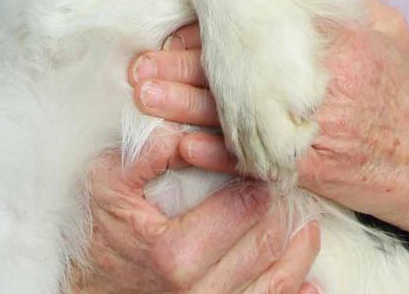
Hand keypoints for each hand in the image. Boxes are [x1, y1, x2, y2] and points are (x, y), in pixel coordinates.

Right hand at [72, 125, 320, 292]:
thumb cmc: (95, 239)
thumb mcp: (105, 188)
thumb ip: (140, 158)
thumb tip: (175, 131)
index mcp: (177, 253)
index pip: (244, 206)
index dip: (261, 178)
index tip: (269, 160)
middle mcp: (199, 292)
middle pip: (265, 241)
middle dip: (282, 210)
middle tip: (291, 187)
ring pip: (276, 282)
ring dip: (298, 252)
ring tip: (308, 227)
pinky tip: (313, 285)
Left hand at [130, 0, 408, 243]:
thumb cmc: (407, 89)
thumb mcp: (387, 26)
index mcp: (341, 41)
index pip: (266, 26)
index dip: (219, 28)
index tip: (183, 27)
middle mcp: (322, 84)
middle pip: (241, 70)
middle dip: (185, 67)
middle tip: (142, 64)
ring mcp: (313, 129)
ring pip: (238, 113)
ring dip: (186, 107)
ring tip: (146, 96)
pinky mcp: (309, 169)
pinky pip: (253, 159)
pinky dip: (216, 153)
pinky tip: (182, 143)